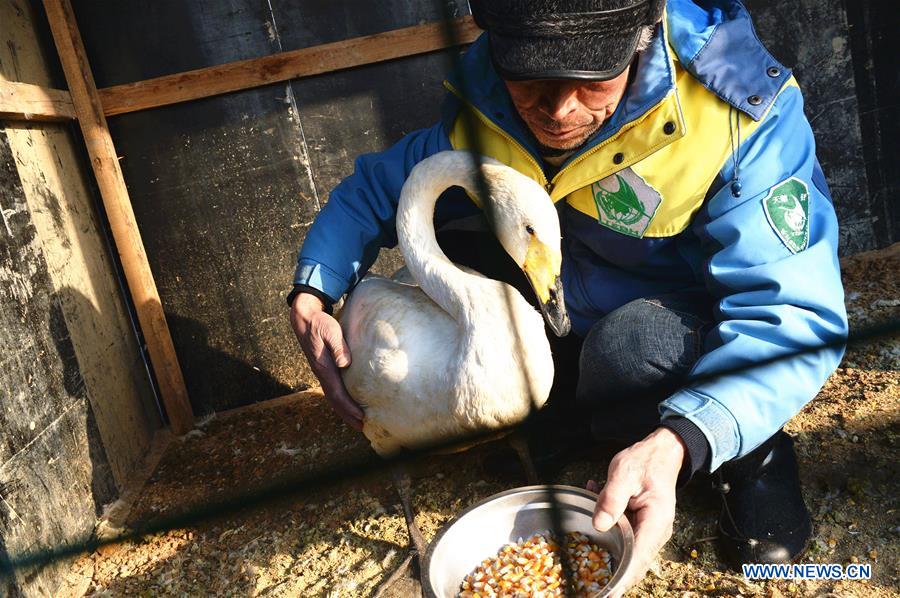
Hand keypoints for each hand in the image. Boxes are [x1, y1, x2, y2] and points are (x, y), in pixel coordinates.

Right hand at [290, 292, 363, 429]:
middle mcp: (321, 373)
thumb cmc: (320, 323)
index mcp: (324, 368)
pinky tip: (347, 402)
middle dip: (347, 414)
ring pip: (332, 396)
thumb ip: (338, 346)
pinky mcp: (323, 368)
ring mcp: (321, 372)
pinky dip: (340, 400)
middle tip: (361, 427)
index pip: (337, 393)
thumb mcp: (330, 331)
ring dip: (343, 410)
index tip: (361, 417)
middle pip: (334, 400)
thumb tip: (344, 363)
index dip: (349, 407)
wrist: (304, 319)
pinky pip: (332, 389)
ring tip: (356, 420)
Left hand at [586, 427, 684, 596]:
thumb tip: (599, 525)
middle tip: (593, 588)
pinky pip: (625, 538)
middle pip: (635, 563)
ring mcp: (650, 531)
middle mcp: (656, 532)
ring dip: (608, 553)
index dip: (623, 579)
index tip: (608, 593)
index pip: (639, 557)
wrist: (662, 453)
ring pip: (628, 553)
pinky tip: (593, 512)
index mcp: (655, 521)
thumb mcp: (624, 473)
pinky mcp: (642, 528)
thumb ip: (611, 499)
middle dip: (614, 576)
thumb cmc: (645, 461)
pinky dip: (609, 533)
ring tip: (588, 561)